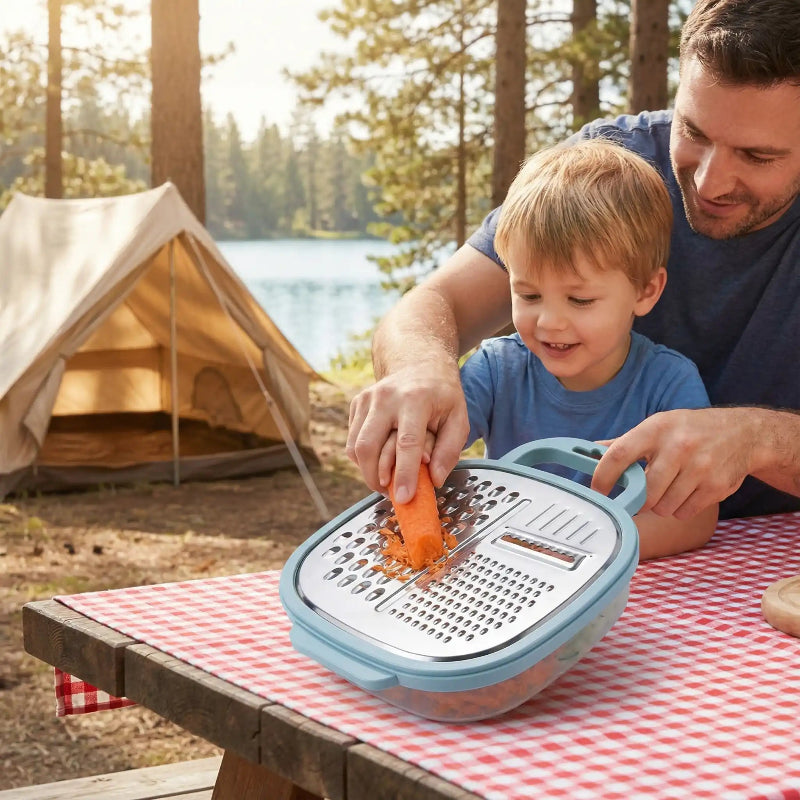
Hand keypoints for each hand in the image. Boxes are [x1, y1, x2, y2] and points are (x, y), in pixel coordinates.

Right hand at [347, 362, 468, 501]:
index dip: (405, 474)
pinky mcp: (357, 404)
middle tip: (391, 495)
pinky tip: (380, 461)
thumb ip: (449, 450)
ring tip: (386, 482)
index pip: (406, 442)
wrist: (418, 363)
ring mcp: (367, 399)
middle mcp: (386, 397)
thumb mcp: (459, 418)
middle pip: (369, 446)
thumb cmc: (442, 395)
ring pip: (355, 447)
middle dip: (375, 479)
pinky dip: (363, 459)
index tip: (404, 498)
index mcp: (415, 399)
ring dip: (368, 472)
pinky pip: (352, 441)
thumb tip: (434, 479)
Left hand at [590, 408, 753, 518]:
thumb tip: (590, 450)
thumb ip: (625, 442)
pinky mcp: (716, 486)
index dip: (603, 476)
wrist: (743, 433)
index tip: (597, 490)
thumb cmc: (690, 430)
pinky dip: (680, 509)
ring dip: (661, 505)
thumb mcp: (658, 426)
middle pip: (644, 492)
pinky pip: (684, 512)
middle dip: (640, 499)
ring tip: (670, 488)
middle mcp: (677, 446)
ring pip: (663, 507)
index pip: (619, 454)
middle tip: (645, 492)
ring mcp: (699, 467)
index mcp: (656, 429)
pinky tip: (687, 492)